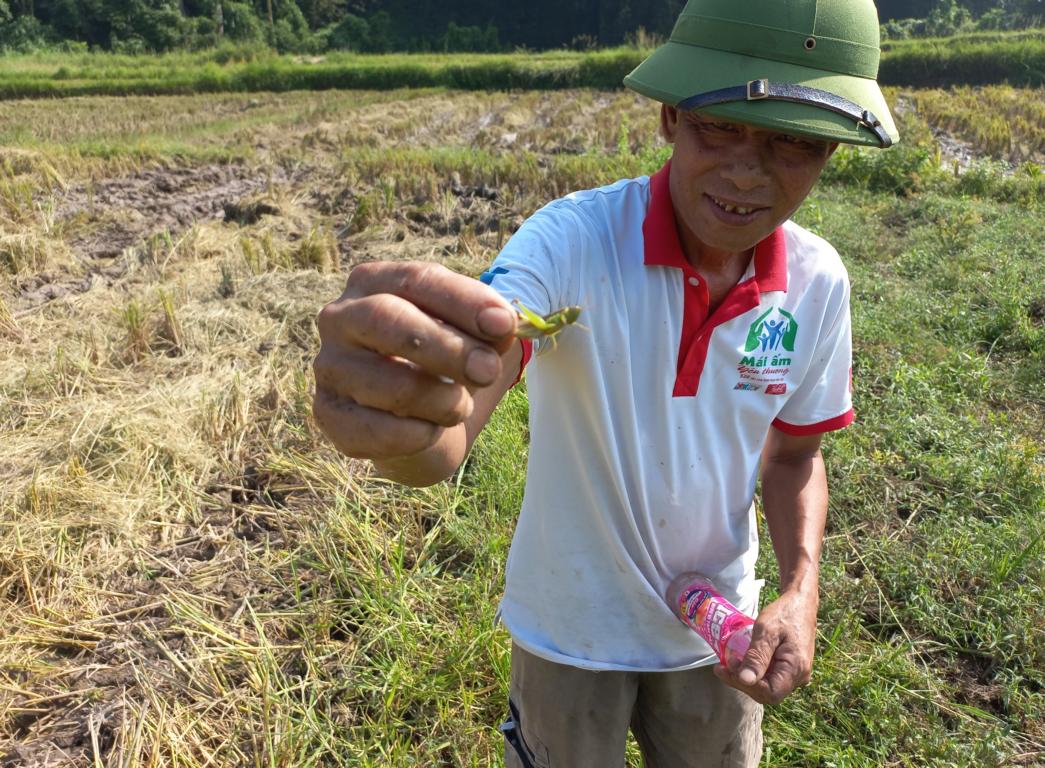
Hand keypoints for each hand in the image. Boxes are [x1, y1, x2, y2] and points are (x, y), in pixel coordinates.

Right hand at [313, 261, 516, 461]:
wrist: (417, 418)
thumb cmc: (445, 362)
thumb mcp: (471, 335)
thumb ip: (489, 326)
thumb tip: (502, 324)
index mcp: (373, 281)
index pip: (416, 280)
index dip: (463, 301)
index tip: (504, 324)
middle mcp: (339, 317)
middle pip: (387, 320)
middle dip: (449, 349)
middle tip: (489, 371)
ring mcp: (328, 366)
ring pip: (389, 383)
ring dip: (442, 401)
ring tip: (460, 407)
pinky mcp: (328, 413)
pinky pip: (375, 430)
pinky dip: (417, 435)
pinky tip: (431, 430)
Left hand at [713, 589, 817, 704]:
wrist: (800, 602)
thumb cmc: (784, 614)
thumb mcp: (766, 631)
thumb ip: (756, 657)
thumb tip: (745, 680)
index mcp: (796, 669)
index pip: (770, 693)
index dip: (747, 686)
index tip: (728, 668)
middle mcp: (799, 676)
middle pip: (767, 692)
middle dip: (742, 682)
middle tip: (722, 666)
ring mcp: (795, 673)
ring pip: (767, 686)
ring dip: (745, 678)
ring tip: (727, 662)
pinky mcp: (789, 668)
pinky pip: (770, 676)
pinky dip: (753, 671)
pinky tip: (739, 661)